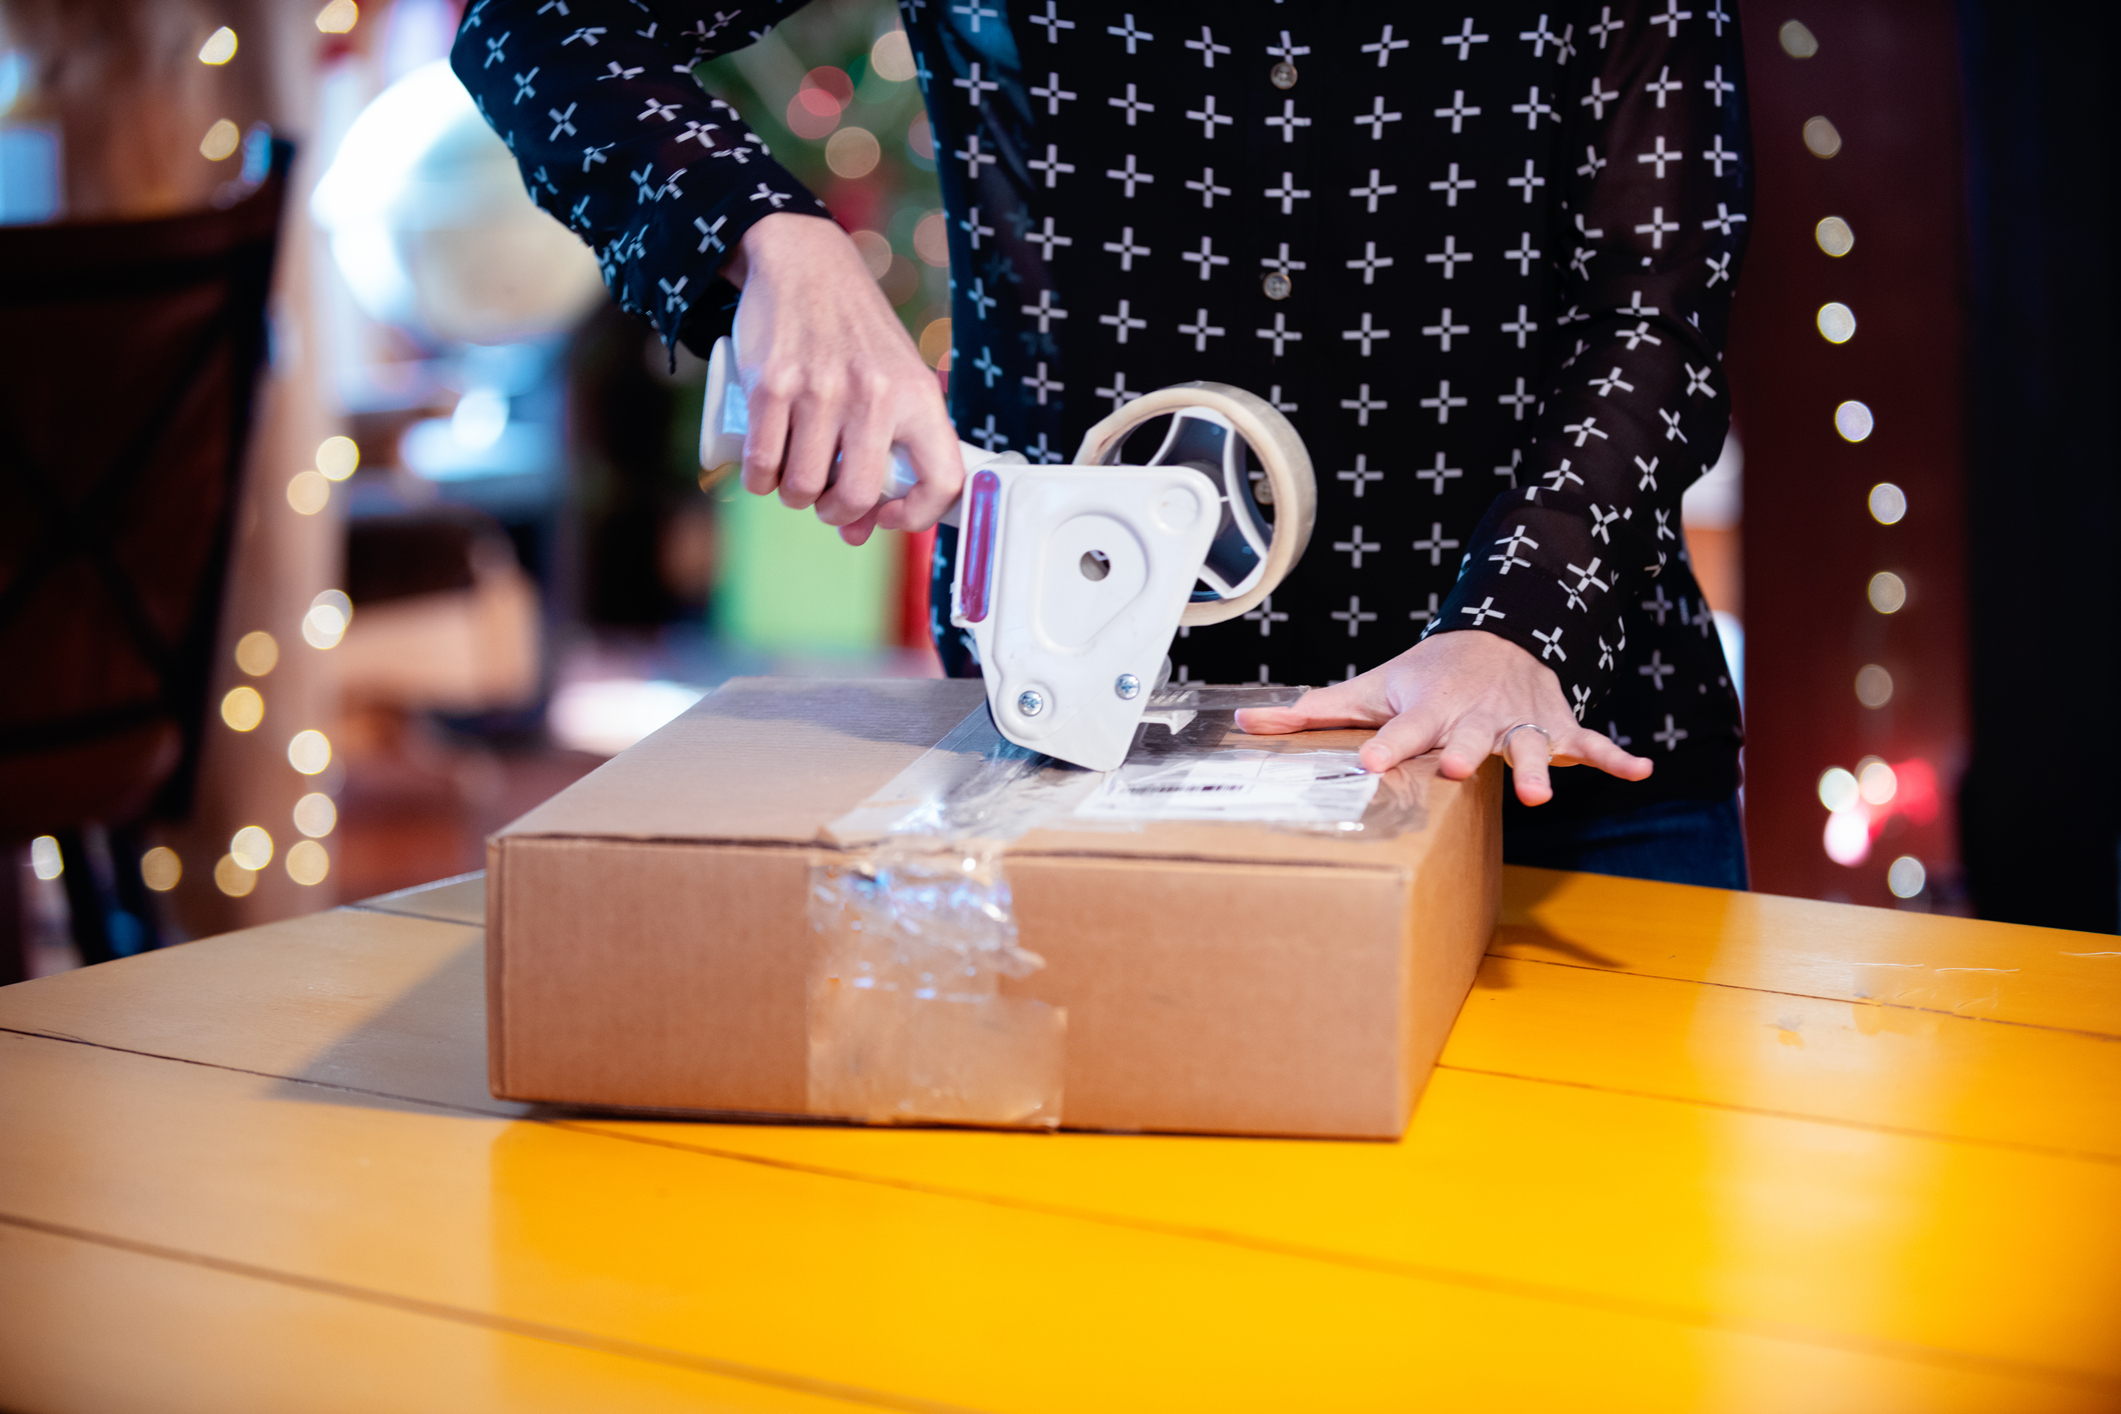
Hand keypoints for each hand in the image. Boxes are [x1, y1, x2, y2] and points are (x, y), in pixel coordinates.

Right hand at [721, 213, 962, 543]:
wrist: (806, 264)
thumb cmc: (855, 336)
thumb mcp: (894, 381)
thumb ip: (888, 451)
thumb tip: (857, 533)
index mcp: (918, 396)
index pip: (942, 480)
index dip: (916, 516)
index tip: (887, 516)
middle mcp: (875, 394)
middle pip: (858, 496)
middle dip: (837, 513)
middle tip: (827, 501)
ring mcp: (822, 389)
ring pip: (803, 488)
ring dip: (794, 496)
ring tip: (794, 475)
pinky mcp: (773, 384)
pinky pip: (762, 465)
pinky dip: (760, 480)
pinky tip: (765, 469)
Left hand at [1233, 629, 1652, 805]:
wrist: (1496, 640)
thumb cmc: (1423, 679)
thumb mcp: (1370, 690)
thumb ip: (1312, 712)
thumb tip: (1243, 721)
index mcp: (1427, 710)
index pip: (1402, 729)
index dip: (1386, 745)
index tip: (1366, 763)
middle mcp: (1475, 717)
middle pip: (1470, 737)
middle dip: (1464, 752)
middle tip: (1453, 769)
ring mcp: (1519, 722)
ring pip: (1529, 744)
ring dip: (1536, 766)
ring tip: (1540, 794)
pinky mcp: (1556, 727)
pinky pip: (1591, 743)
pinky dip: (1615, 756)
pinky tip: (1641, 771)